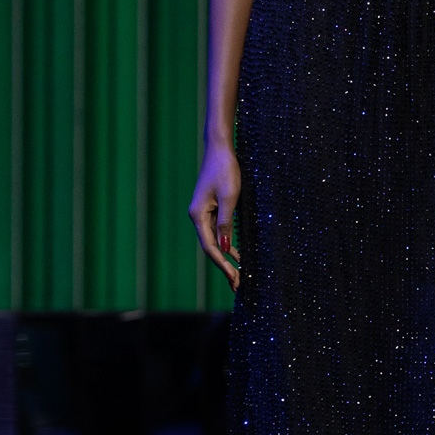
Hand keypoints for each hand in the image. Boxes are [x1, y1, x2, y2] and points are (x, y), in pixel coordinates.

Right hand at [188, 141, 241, 290]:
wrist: (220, 149)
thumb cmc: (225, 170)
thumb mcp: (229, 197)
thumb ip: (226, 223)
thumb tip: (225, 249)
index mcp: (198, 215)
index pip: (210, 247)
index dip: (222, 265)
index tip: (235, 278)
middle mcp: (197, 216)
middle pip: (210, 247)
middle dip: (223, 267)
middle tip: (237, 285)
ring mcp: (202, 213)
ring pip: (214, 241)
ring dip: (225, 258)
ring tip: (237, 275)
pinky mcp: (209, 208)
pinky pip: (217, 231)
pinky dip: (226, 244)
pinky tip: (235, 254)